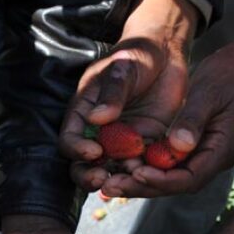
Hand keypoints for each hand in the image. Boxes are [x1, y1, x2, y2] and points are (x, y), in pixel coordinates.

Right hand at [60, 0, 196, 191]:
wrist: (164, 54)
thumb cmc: (135, 56)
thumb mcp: (122, 69)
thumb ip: (112, 93)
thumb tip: (97, 118)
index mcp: (83, 112)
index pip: (70, 139)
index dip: (77, 149)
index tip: (94, 151)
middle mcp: (98, 131)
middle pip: (84, 163)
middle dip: (89, 174)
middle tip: (102, 179)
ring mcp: (120, 140)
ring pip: (111, 169)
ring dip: (118, 178)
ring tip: (129, 178)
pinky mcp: (144, 144)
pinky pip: (140, 165)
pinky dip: (143, 172)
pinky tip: (151, 173)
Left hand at [104, 6, 233, 197]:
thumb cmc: (228, 75)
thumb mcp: (209, 92)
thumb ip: (193, 119)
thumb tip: (178, 145)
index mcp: (222, 150)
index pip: (190, 178)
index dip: (162, 180)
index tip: (136, 173)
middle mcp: (212, 160)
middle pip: (175, 184)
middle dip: (143, 187)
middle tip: (110, 186)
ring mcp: (201, 156)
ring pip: (168, 178)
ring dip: (139, 182)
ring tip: (109, 183)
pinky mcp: (190, 149)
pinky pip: (165, 164)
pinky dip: (144, 167)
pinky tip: (119, 167)